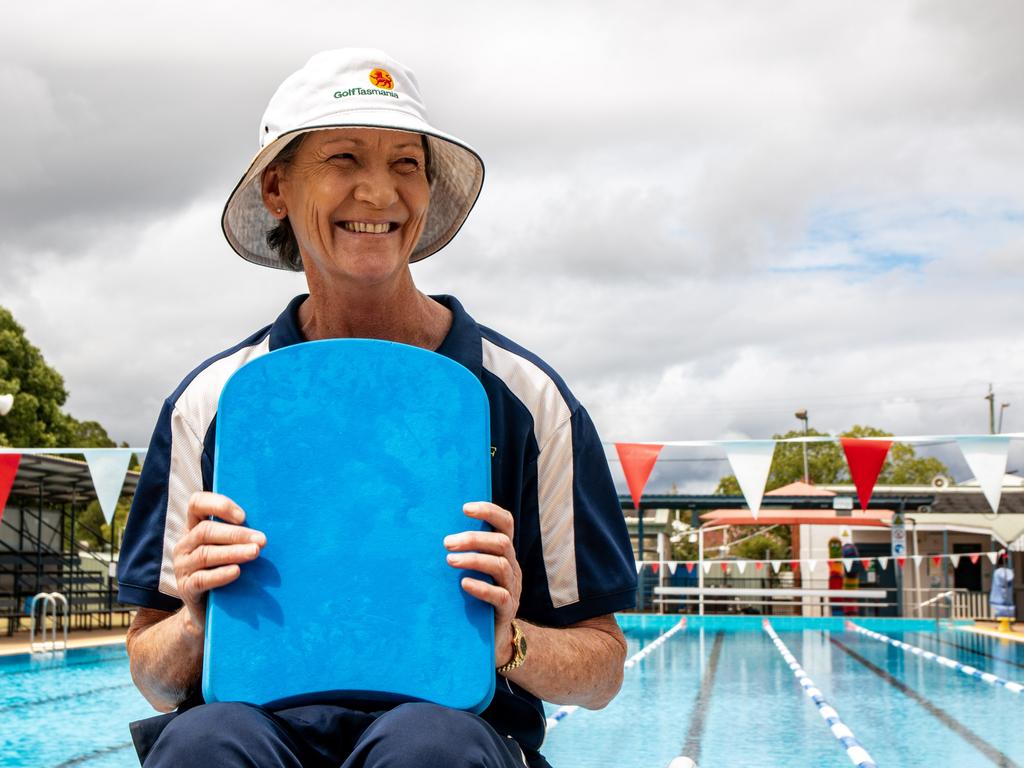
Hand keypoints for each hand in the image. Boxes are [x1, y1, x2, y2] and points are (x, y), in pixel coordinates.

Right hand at [172, 492, 265, 635]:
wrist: (207, 612)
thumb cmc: (225, 571)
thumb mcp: (230, 549)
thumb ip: (241, 535)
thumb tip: (272, 523)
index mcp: (194, 528)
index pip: (196, 504)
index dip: (218, 505)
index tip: (243, 516)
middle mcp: (184, 545)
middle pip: (205, 531)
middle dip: (236, 534)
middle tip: (262, 539)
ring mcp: (182, 567)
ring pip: (205, 554)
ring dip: (233, 552)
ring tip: (255, 552)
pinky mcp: (185, 588)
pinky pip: (201, 579)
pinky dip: (220, 575)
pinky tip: (237, 572)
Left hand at [444, 502, 521, 665]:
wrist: (491, 637)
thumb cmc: (473, 596)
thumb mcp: (472, 570)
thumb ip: (461, 552)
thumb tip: (425, 532)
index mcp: (503, 552)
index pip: (505, 523)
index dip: (489, 511)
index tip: (465, 508)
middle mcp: (511, 566)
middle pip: (501, 542)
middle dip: (473, 539)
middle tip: (446, 543)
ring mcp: (512, 587)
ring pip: (500, 565)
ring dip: (474, 559)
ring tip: (449, 560)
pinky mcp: (507, 609)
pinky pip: (500, 595)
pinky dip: (481, 587)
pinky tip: (464, 584)